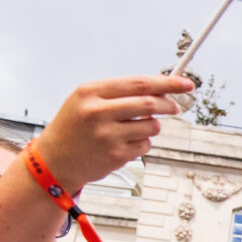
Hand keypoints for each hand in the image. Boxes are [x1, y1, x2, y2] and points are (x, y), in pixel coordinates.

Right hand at [33, 76, 190, 188]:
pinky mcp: (116, 155)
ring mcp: (107, 135)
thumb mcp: (87, 99)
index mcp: (90, 92)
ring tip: (135, 127)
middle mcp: (97, 112)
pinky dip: (142, 142)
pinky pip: (145, 145)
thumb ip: (121, 93)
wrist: (54, 159)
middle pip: (150, 103)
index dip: (167, 83)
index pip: (138, 83)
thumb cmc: (75, 126)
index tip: (186, 83)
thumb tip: (162, 90)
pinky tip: (124, 143)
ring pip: (152, 125)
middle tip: (175, 106)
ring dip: (152, 125)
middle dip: (169, 104)